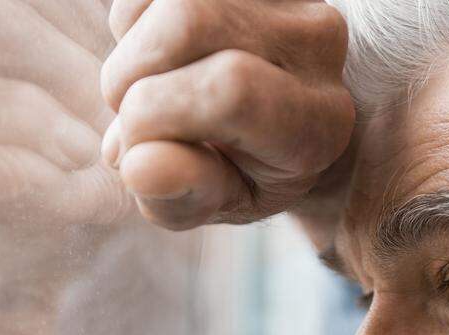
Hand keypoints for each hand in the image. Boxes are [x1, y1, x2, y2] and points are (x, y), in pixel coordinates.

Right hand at [100, 0, 354, 228]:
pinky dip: (135, 18)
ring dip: (131, 45)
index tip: (137, 152)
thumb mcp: (211, 201)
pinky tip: (159, 51)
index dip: (157, 114)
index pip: (230, 89)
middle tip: (134, 117)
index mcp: (317, 123)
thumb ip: (180, 197)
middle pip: (187, 19)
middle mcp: (317, 46)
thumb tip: (140, 167)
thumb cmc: (235, 167)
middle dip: (130, 74)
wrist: (260, 120)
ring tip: (148, 85)